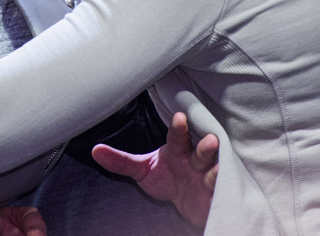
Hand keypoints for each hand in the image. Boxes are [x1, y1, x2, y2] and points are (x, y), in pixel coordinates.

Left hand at [92, 112, 217, 227]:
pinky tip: (223, 186)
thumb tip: (96, 151)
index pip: (177, 137)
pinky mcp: (217, 196)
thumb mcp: (143, 170)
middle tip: (211, 139)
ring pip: (215, 170)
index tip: (179, 117)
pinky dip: (223, 189)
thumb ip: (122, 162)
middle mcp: (196, 161)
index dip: (179, 128)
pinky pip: (223, 192)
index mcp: (178, 151)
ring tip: (219, 166)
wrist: (189, 203)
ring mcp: (208, 178)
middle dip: (206, 146)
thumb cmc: (168, 179)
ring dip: (217, 168)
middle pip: (202, 151)